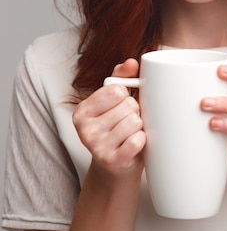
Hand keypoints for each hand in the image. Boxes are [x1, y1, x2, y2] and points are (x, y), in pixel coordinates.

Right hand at [72, 58, 145, 179]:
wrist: (115, 167)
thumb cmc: (116, 128)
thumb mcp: (114, 101)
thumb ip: (122, 77)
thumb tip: (131, 63)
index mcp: (82, 111)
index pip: (117, 90)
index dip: (126, 96)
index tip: (121, 106)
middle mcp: (84, 130)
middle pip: (128, 106)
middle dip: (134, 112)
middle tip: (126, 123)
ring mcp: (97, 147)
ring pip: (134, 122)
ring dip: (138, 127)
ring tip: (130, 134)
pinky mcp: (112, 162)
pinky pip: (137, 140)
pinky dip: (141, 140)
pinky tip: (133, 145)